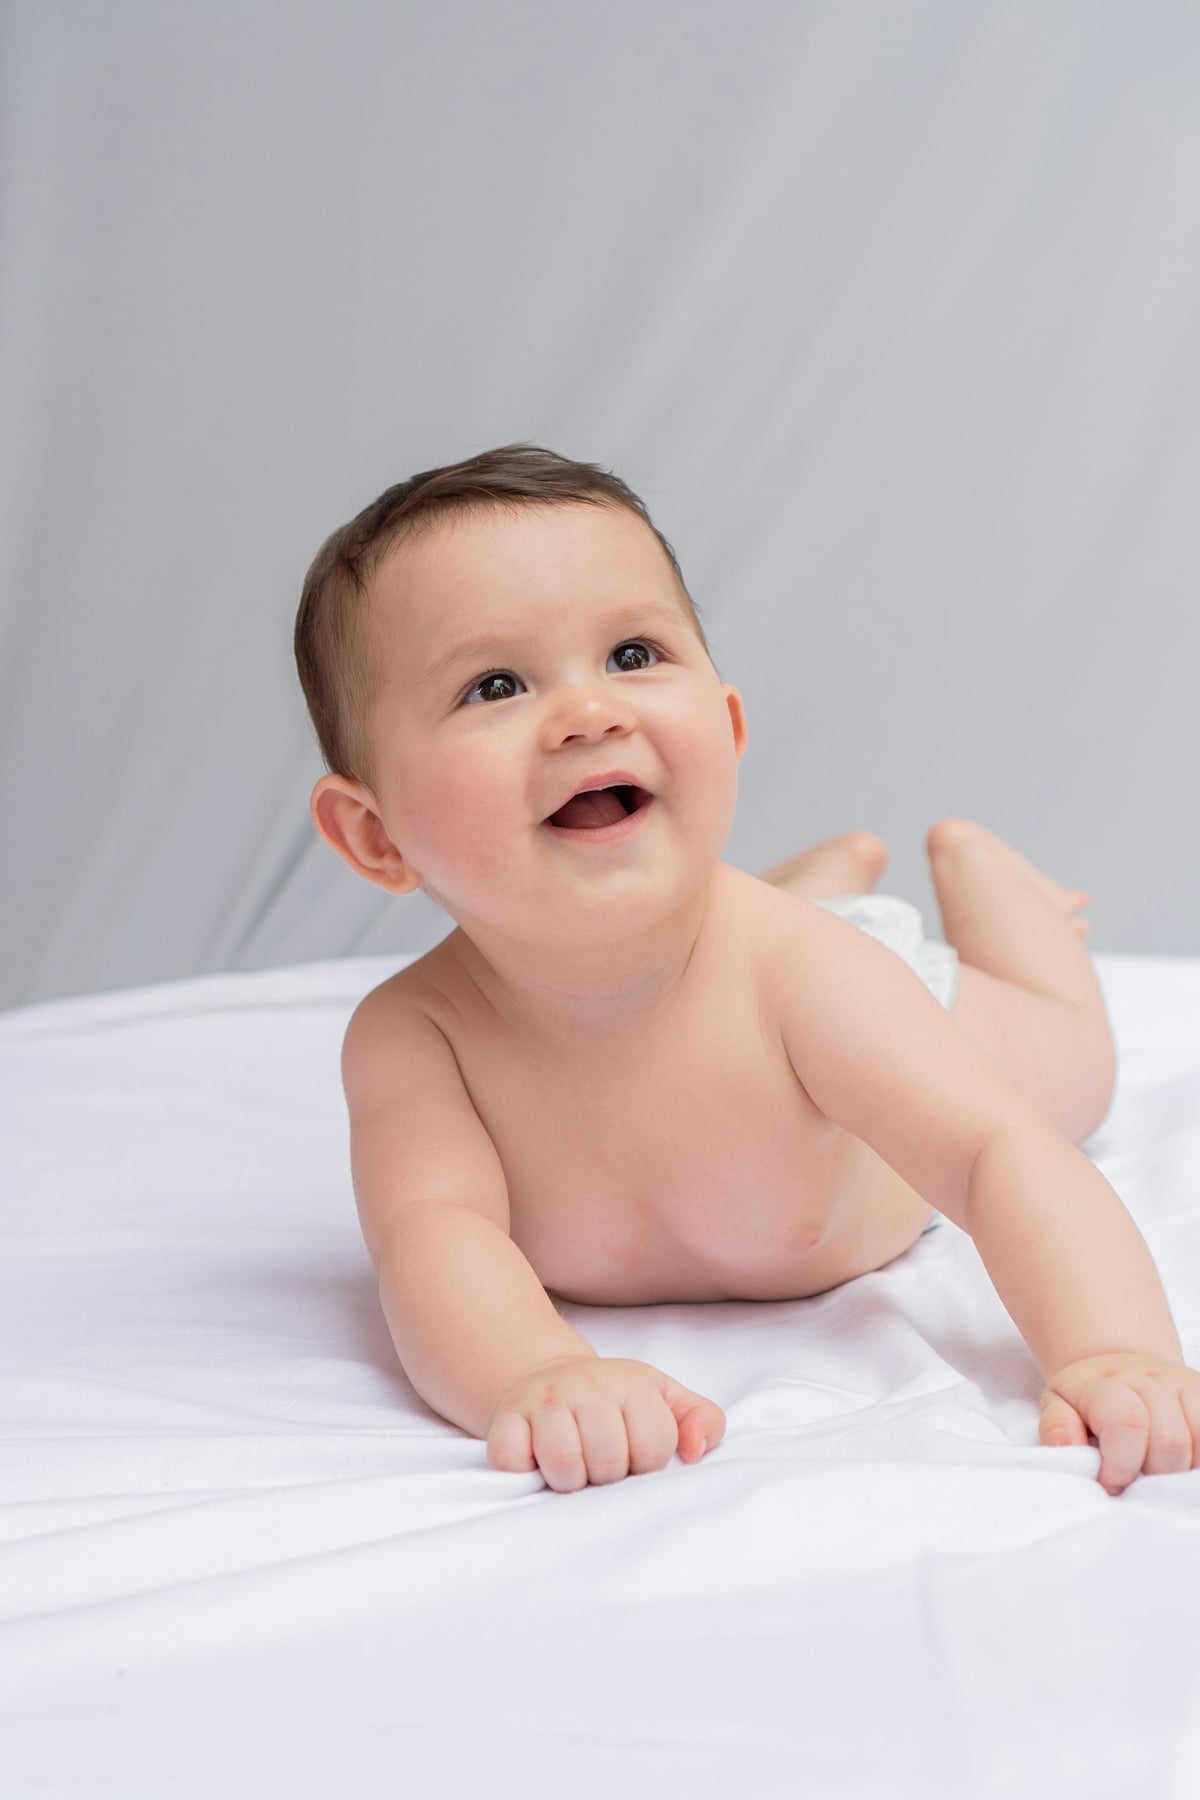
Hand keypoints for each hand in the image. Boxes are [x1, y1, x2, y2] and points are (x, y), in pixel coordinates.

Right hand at [487, 1355, 724, 1492]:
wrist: (551, 1377)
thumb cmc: (618, 1402)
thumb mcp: (667, 1401)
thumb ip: (703, 1421)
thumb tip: (694, 1453)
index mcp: (632, 1384)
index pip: (653, 1449)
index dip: (646, 1465)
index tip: (635, 1456)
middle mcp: (586, 1385)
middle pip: (608, 1461)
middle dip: (607, 1476)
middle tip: (601, 1465)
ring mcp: (543, 1401)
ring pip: (562, 1463)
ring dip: (569, 1481)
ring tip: (574, 1469)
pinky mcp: (505, 1419)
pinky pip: (512, 1463)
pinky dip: (524, 1474)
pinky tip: (536, 1462)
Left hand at [1040, 1352, 1199, 1493]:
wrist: (1120, 1368)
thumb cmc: (1087, 1399)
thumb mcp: (1058, 1407)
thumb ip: (1058, 1428)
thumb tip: (1069, 1449)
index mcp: (1106, 1383)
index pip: (1127, 1421)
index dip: (1122, 1464)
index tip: (1109, 1483)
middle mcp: (1150, 1377)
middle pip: (1169, 1440)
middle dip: (1152, 1475)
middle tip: (1134, 1482)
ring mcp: (1183, 1384)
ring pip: (1198, 1441)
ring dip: (1178, 1471)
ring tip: (1154, 1473)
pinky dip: (1197, 1461)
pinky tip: (1178, 1464)